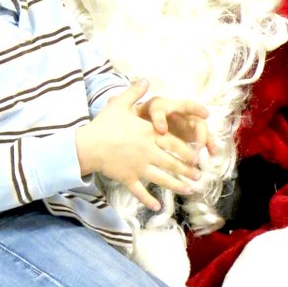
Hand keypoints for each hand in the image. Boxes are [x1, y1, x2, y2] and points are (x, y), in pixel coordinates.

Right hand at [76, 81, 203, 210]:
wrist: (88, 145)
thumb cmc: (104, 124)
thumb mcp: (120, 104)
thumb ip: (135, 92)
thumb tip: (145, 79)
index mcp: (149, 134)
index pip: (174, 143)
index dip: (188, 150)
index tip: (198, 155)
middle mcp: (147, 152)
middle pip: (172, 163)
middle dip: (188, 170)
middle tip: (199, 175)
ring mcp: (138, 167)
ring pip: (162, 179)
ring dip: (177, 185)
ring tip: (189, 190)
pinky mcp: (128, 178)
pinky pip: (140, 192)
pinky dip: (148, 200)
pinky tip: (157, 207)